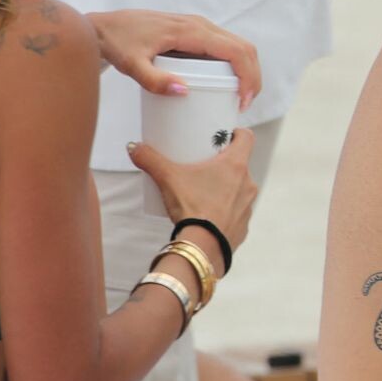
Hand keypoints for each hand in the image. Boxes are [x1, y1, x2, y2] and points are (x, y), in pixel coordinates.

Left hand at [89, 10, 260, 112]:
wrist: (102, 27)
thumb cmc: (116, 43)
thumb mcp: (131, 65)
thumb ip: (154, 80)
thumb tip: (183, 91)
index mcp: (190, 31)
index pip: (235, 51)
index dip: (247, 76)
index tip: (243, 101)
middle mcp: (199, 24)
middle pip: (243, 48)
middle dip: (252, 76)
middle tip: (244, 105)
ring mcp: (198, 26)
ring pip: (236, 46)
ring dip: (245, 71)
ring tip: (238, 98)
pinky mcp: (193, 32)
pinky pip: (223, 46)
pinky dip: (233, 65)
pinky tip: (224, 85)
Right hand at [127, 132, 257, 270]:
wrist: (202, 247)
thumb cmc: (192, 207)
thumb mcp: (168, 178)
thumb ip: (150, 159)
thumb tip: (133, 147)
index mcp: (236, 165)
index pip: (247, 137)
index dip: (237, 133)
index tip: (223, 135)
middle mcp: (248, 183)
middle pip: (240, 164)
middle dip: (225, 162)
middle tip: (205, 163)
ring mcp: (248, 206)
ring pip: (240, 189)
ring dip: (227, 187)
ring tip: (205, 190)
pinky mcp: (243, 226)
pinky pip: (236, 212)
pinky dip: (225, 211)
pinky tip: (210, 213)